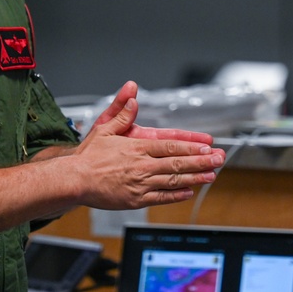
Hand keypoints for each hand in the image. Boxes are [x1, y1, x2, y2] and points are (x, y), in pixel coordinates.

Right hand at [75, 82, 224, 208]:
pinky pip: (160, 198)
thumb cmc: (88, 156)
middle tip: (219, 159)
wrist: (74, 180)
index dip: (191, 147)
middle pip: (177, 164)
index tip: (207, 146)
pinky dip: (176, 195)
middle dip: (200, 162)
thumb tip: (132, 93)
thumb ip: (122, 112)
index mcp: (137, 147)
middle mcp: (142, 166)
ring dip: (194, 178)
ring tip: (211, 176)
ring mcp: (140, 184)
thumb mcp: (104, 128)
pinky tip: (189, 191)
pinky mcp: (135, 200)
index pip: (170, 146)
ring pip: (173, 181)